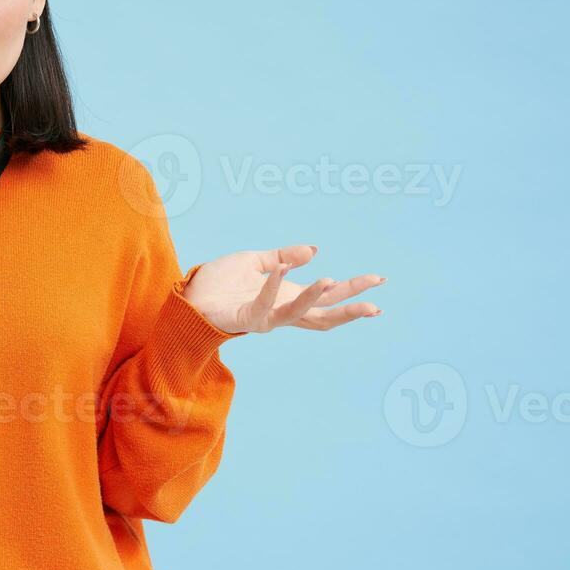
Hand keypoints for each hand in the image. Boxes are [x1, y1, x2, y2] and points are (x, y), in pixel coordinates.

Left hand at [182, 244, 384, 333]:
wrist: (190, 296)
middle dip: (350, 309)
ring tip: (331, 279)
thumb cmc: (220, 283)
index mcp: (288, 296)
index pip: (328, 296)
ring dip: (315, 296)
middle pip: (324, 314)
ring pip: (299, 314)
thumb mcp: (256, 261)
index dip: (353, 289)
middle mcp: (282, 311)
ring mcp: (266, 318)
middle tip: (376, 304)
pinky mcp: (247, 318)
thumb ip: (284, 257)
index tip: (379, 281)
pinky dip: (274, 285)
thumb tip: (313, 251)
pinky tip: (282, 268)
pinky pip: (265, 303)